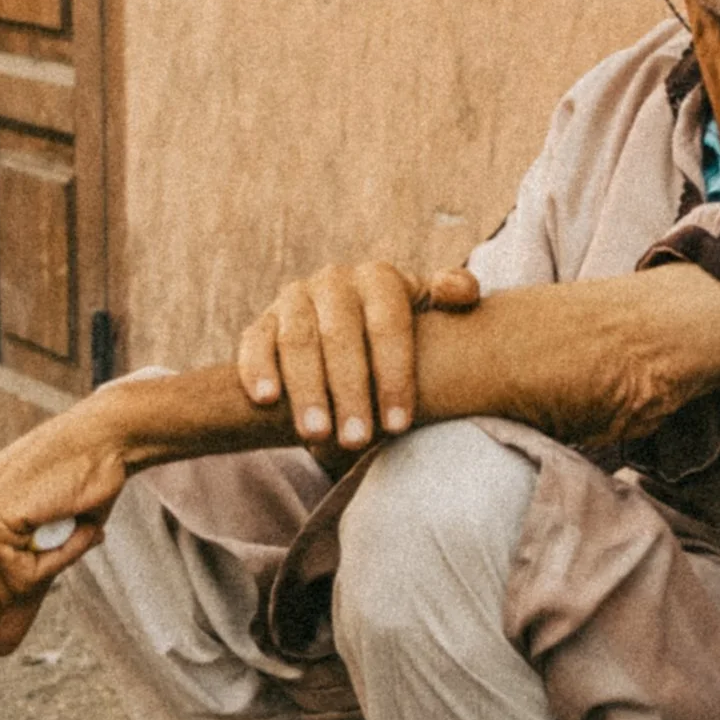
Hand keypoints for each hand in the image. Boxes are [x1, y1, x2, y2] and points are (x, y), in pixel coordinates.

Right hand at [235, 260, 481, 452]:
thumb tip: (464, 292)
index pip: (388, 324)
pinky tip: (267, 400)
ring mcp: (294, 300)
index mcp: (379, 278)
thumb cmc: (398, 332)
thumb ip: (450, 297)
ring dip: (307, 390)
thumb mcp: (427, 313)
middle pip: (340, 335)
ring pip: (297, 341)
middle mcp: (334, 282)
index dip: (393, 375)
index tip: (398, 425)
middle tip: (357, 441)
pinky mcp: (262, 323)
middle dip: (350, 391)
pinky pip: (255, 343)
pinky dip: (257, 369)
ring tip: (317, 435)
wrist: (348, 329)